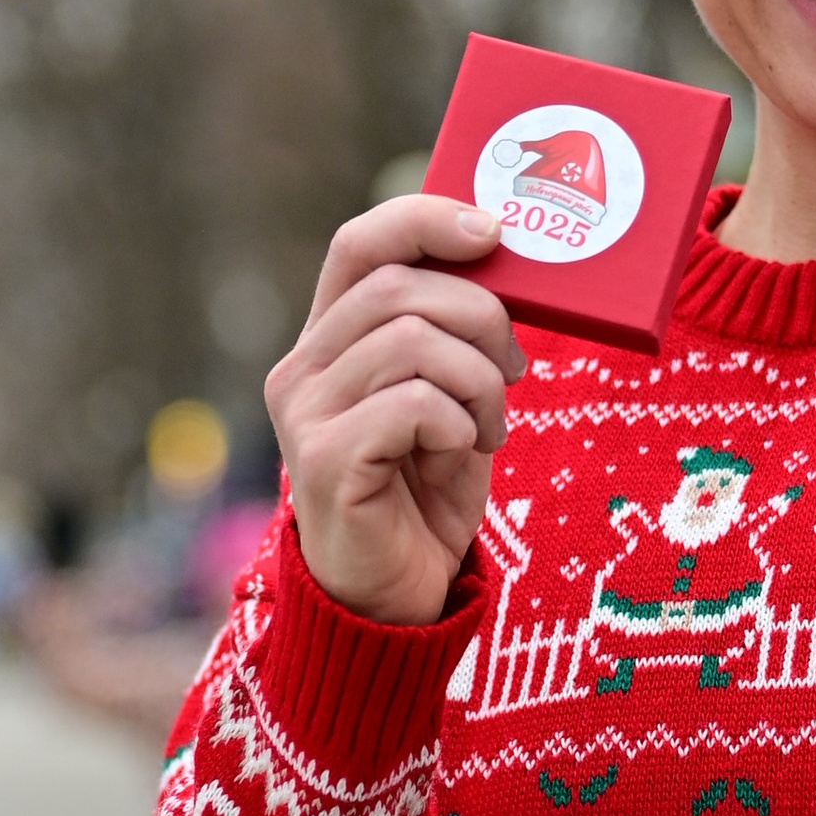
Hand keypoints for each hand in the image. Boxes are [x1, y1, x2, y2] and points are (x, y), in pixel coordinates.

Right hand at [267, 196, 525, 626]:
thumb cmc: (424, 491)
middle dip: (481, 316)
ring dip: (477, 381)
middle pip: (400, 288)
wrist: (395, 595)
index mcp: (330, 340)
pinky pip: (413, 406)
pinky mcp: (323, 461)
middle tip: (513, 368)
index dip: (425, 219)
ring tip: (488, 427)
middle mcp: (302, 368)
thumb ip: (455, 336)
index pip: (361, 243)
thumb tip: (503, 261)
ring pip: (412, 342)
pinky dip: (458, 425)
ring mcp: (305, 414)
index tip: (493, 231)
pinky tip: (460, 455)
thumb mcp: (450, 397)